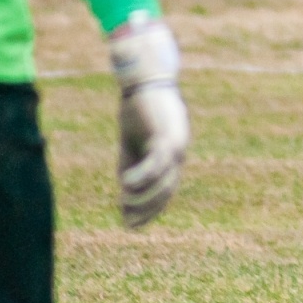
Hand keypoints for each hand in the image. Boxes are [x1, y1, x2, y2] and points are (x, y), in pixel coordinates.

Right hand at [108, 15, 190, 227]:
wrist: (143, 78)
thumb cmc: (137, 109)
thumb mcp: (131, 144)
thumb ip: (130, 166)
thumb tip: (126, 195)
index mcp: (172, 153)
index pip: (166, 188)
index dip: (151, 209)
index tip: (132, 224)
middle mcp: (178, 150)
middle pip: (167, 189)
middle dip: (148, 208)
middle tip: (128, 222)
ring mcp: (175, 142)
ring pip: (165, 180)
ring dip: (144, 196)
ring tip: (123, 202)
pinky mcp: (167, 134)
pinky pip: (157, 163)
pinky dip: (142, 177)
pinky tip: (125, 185)